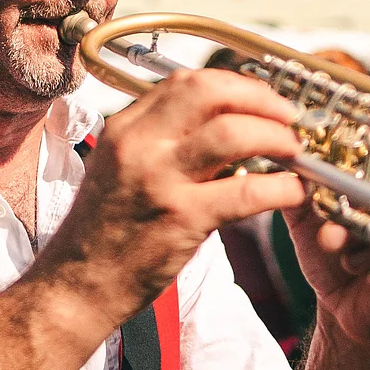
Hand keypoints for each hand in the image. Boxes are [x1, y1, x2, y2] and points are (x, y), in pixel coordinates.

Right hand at [42, 69, 305, 321]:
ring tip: (294, 151)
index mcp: (125, 129)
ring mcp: (160, 180)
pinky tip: (293, 191)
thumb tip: (225, 127)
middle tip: (287, 117)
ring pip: (233, 133)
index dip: (234, 84)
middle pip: (210, 92)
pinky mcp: (181, 220)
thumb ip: (164, 143)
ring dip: (276, 137)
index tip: (260, 98)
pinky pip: (247, 192)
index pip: (186, 81)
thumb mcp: (120, 169)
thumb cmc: (103, 234)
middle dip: (260, 98)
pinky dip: (281, 187)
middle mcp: (139, 145)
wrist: (76, 287)